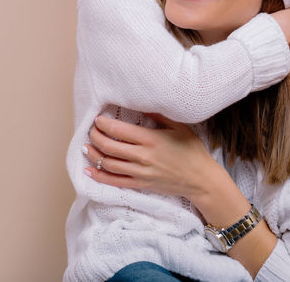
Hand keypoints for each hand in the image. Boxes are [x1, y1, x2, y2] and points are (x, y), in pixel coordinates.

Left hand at [84, 113, 218, 198]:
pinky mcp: (141, 185)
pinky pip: (114, 181)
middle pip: (109, 146)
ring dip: (94, 154)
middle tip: (91, 130)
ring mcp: (140, 173)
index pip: (118, 131)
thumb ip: (159, 115)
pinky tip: (89, 170)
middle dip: (95, 137)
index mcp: (151, 139)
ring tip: (87, 146)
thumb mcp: (179, 127)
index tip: (98, 119)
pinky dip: (99, 176)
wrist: (201, 179)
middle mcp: (143, 157)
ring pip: (108, 164)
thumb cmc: (192, 151)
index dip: (103, 124)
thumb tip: (141, 104)